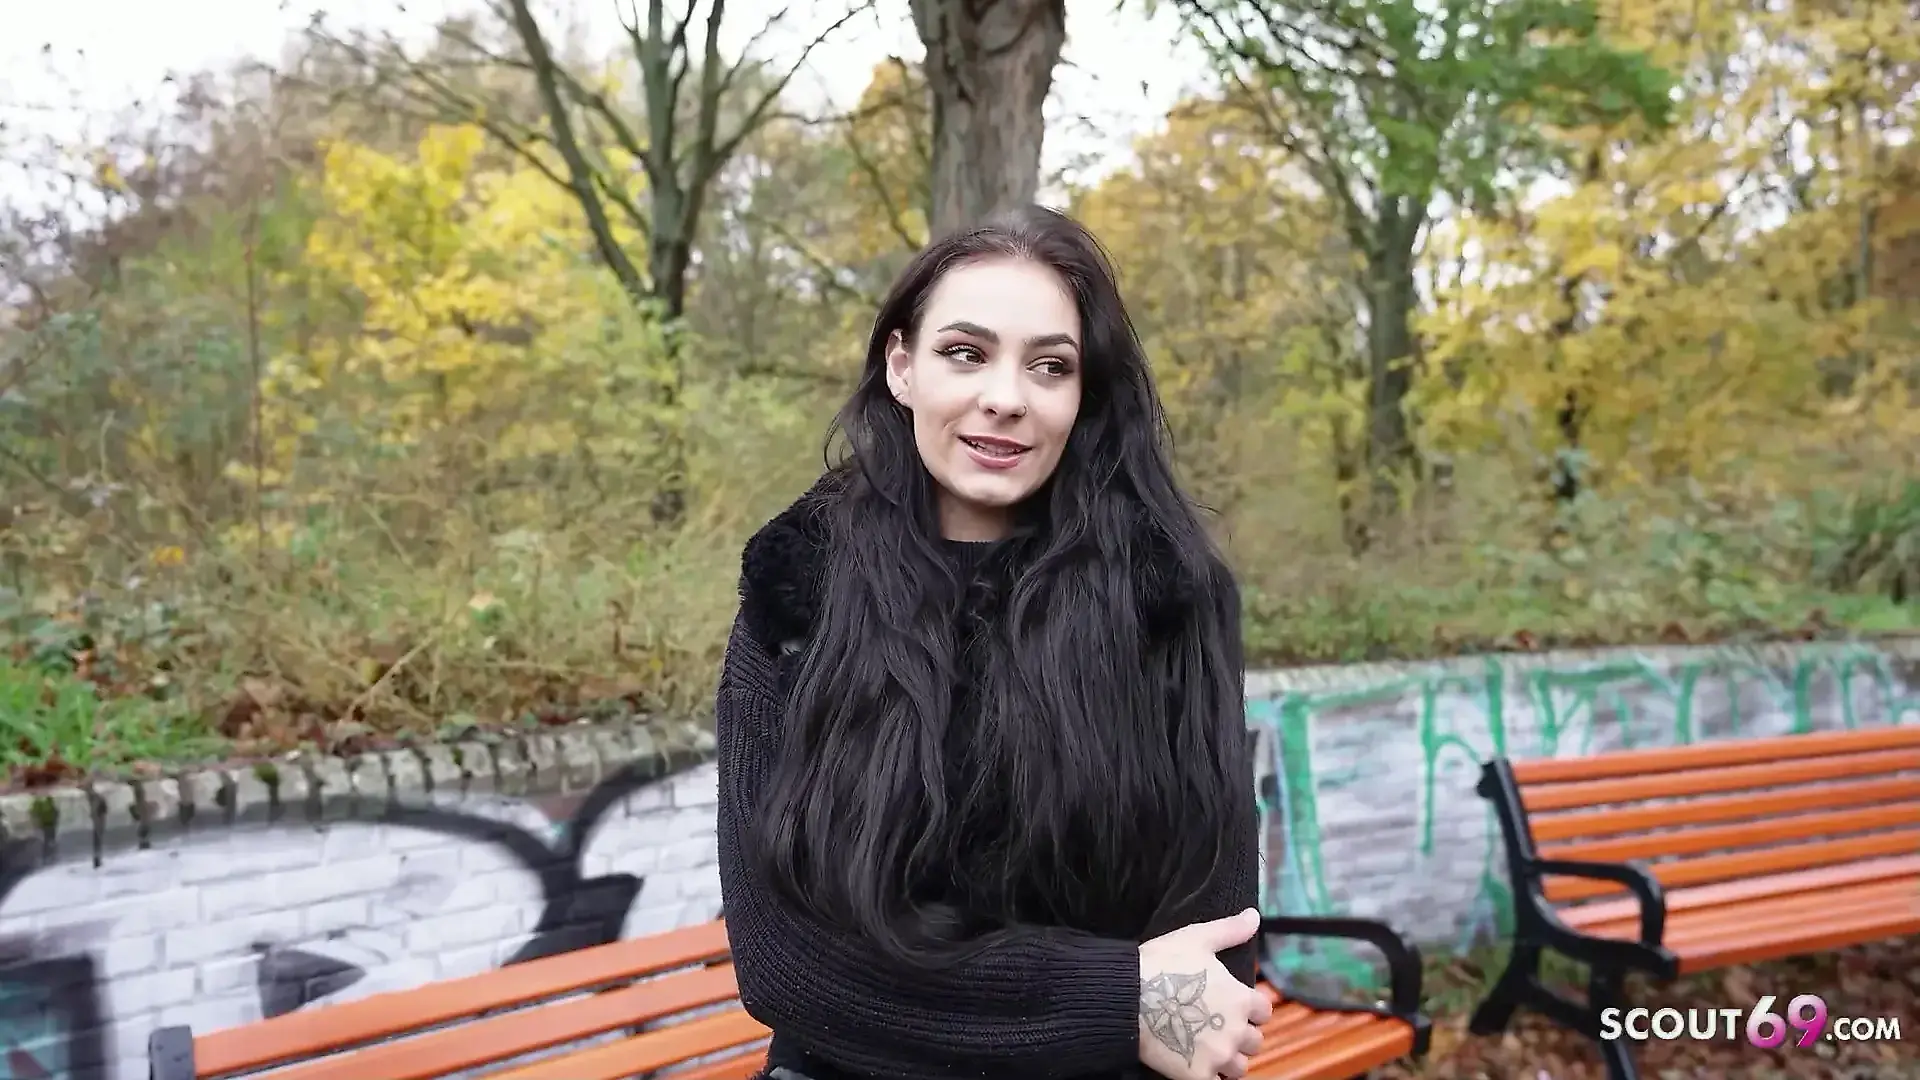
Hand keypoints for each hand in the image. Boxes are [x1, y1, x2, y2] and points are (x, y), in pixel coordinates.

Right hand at [1136, 908, 1271, 1079]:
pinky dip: (1210, 1077)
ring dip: (1228, 1060)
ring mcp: (1217, 1057)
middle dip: (1240, 1035)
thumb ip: (1230, 930)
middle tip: (1218, 1028)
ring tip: (1209, 1049)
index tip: (1233, 1006)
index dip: (1250, 1009)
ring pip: (1239, 1068)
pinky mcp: (1197, 1076)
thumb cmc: (1161, 964)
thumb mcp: (1197, 938)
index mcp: (1240, 999)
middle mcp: (1236, 1031)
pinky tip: (1196, 1065)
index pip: (1264, 1011)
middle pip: (1254, 1042)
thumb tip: (1254, 915)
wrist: (1124, 997)